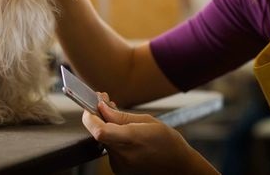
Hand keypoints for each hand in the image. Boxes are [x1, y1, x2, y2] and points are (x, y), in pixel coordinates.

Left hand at [82, 93, 218, 174]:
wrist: (179, 167)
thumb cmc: (168, 142)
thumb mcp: (148, 121)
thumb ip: (121, 116)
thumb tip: (102, 107)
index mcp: (131, 140)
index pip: (99, 130)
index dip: (90, 116)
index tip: (92, 103)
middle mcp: (122, 155)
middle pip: (99, 133)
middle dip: (98, 115)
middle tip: (106, 100)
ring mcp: (119, 165)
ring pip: (104, 139)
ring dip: (106, 125)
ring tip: (119, 115)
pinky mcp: (119, 170)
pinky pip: (110, 148)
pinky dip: (113, 137)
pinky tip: (123, 131)